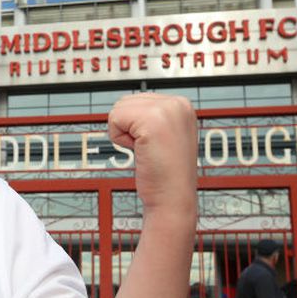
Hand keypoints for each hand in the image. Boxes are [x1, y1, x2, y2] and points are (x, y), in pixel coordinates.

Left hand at [107, 93, 196, 217]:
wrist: (173, 198)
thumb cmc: (165, 173)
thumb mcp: (165, 135)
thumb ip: (152, 116)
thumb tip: (126, 105)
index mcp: (182, 105)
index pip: (137, 100)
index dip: (136, 126)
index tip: (155, 144)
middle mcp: (177, 104)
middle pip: (126, 101)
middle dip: (129, 128)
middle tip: (149, 149)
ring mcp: (167, 110)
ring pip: (119, 109)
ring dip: (125, 134)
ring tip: (146, 150)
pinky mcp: (152, 120)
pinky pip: (115, 119)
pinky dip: (120, 139)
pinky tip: (141, 151)